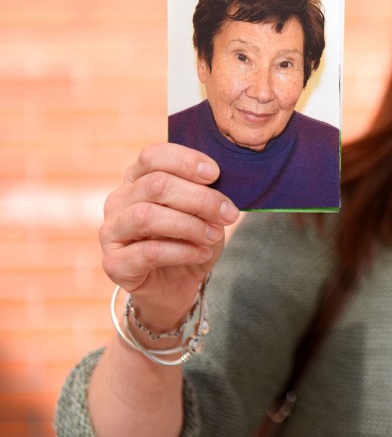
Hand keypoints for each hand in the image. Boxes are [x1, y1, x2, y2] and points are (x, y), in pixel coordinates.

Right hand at [100, 142, 239, 331]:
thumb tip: (220, 183)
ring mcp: (111, 231)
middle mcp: (119, 201)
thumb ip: (206, 194)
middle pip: (155, 185)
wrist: (178, 286)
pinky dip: (183, 251)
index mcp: (138, 179)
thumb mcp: (204, 212)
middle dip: (199, 198)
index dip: (186, 161)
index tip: (216, 174)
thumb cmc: (191, 240)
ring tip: (215, 235)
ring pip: (146, 216)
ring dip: (190, 225)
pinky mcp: (114, 263)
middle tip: (228, 213)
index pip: (153, 156)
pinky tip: (202, 253)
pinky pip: (148, 251)